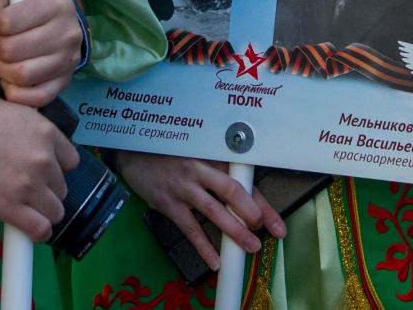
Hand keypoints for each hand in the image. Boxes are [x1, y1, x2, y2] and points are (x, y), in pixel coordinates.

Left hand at [0, 0, 83, 106]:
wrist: (58, 20)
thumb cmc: (29, 2)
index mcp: (55, 4)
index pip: (8, 22)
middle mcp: (68, 33)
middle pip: (12, 51)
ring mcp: (68, 60)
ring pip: (22, 76)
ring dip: (2, 70)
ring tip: (3, 60)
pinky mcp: (65, 82)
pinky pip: (36, 98)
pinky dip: (15, 93)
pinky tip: (10, 80)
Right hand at [0, 86, 78, 240]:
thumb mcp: (10, 110)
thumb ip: (28, 131)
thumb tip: (28, 145)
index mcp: (45, 131)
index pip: (71, 160)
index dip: (55, 167)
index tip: (41, 171)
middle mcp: (43, 159)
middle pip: (62, 187)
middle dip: (45, 189)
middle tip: (23, 187)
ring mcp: (27, 185)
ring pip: (55, 211)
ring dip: (42, 211)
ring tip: (24, 208)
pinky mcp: (8, 208)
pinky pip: (39, 230)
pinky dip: (36, 232)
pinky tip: (26, 227)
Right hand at [114, 153, 285, 270]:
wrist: (134, 151)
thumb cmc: (172, 153)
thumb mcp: (198, 154)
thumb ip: (219, 171)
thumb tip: (248, 198)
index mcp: (212, 156)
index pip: (244, 179)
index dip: (263, 203)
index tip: (278, 225)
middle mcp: (201, 169)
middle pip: (232, 190)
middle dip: (252, 213)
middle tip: (264, 233)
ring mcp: (184, 187)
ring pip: (213, 211)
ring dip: (233, 231)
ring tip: (249, 247)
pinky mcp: (167, 202)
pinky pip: (189, 227)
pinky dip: (203, 246)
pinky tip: (215, 260)